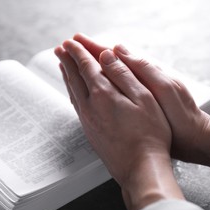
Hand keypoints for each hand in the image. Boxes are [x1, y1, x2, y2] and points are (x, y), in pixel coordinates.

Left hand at [55, 39, 183, 209]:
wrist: (140, 168)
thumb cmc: (149, 134)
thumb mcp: (144, 98)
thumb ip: (124, 75)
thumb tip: (107, 56)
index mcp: (104, 94)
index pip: (87, 66)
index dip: (79, 52)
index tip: (71, 42)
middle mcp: (91, 107)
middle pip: (75, 78)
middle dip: (67, 61)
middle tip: (60, 49)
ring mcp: (89, 121)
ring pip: (73, 92)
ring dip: (67, 76)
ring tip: (63, 66)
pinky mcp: (91, 133)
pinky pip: (76, 106)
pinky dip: (72, 93)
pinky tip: (73, 93)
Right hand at [73, 34, 209, 175]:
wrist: (193, 138)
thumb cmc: (181, 115)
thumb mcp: (165, 88)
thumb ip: (143, 69)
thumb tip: (119, 50)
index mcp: (146, 72)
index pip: (115, 56)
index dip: (95, 48)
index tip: (77, 42)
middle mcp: (140, 80)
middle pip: (110, 63)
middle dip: (89, 55)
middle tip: (69, 48)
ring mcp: (139, 93)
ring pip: (111, 77)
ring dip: (93, 69)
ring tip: (75, 62)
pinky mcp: (139, 107)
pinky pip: (115, 91)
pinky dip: (102, 86)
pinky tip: (94, 87)